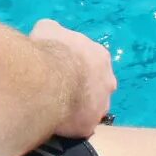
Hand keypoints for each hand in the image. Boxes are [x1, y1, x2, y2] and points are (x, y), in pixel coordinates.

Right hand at [31, 19, 116, 139]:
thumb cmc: (51, 51)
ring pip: (91, 108)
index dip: (75, 64)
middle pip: (96, 86)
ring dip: (77, 107)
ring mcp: (101, 105)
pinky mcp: (89, 126)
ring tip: (55, 107)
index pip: (91, 61)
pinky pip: (78, 126)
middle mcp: (108, 81)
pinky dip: (68, 124)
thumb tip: (49, 34)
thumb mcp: (47, 29)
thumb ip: (53, 32)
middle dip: (82, 87)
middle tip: (60, 89)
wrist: (49, 80)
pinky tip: (53, 120)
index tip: (59, 68)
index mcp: (100, 55)